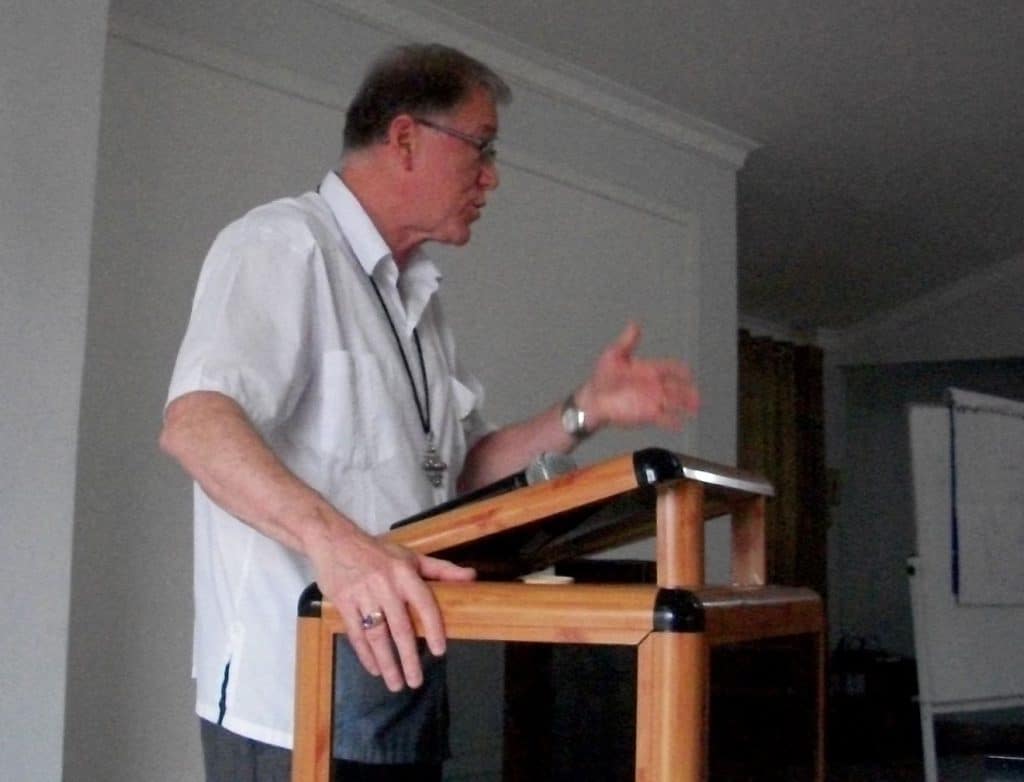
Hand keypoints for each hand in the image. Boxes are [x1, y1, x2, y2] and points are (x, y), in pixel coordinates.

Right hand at [307, 523, 474, 690]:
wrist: (335, 540)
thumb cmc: (378, 551)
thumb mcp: (411, 556)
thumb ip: (442, 570)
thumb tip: (472, 578)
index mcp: (405, 573)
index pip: (425, 604)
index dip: (434, 628)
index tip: (439, 652)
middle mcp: (386, 585)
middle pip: (400, 627)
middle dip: (409, 657)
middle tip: (416, 681)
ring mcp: (363, 594)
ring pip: (377, 635)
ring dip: (387, 662)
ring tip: (396, 683)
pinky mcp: (344, 603)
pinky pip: (356, 633)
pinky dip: (365, 654)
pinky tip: (374, 669)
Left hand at [576, 321, 698, 431]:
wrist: (593, 400)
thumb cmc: (602, 378)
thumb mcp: (613, 355)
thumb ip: (627, 341)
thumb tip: (635, 324)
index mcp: (649, 370)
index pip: (669, 368)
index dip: (679, 370)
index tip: (688, 373)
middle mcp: (654, 386)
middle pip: (676, 388)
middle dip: (687, 391)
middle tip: (697, 395)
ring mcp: (652, 401)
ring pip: (673, 403)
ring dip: (685, 405)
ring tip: (695, 408)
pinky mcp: (646, 415)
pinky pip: (663, 419)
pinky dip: (672, 421)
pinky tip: (680, 423)